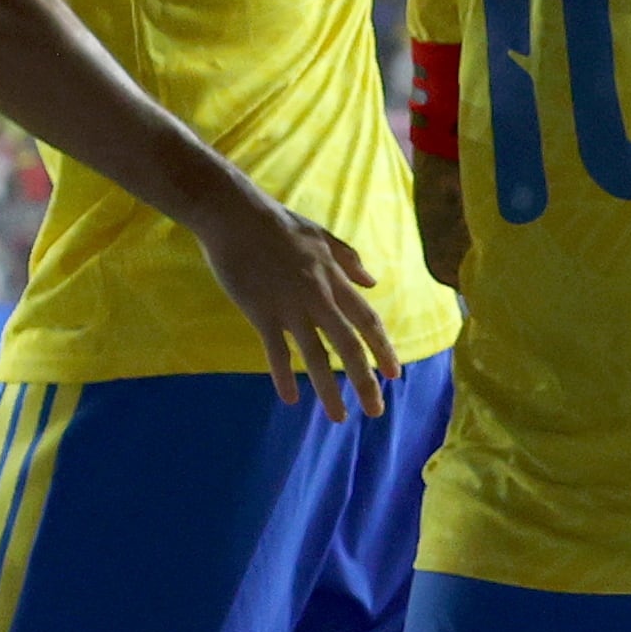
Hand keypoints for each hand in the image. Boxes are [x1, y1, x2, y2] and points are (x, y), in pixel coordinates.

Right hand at [183, 189, 401, 419]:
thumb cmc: (278, 223)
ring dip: (330, 390)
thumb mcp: (323, 237)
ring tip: (339, 417)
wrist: (235, 215)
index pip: (368, 321)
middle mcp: (319, 297)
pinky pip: (276, 351)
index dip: (384, 349)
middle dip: (366, 381)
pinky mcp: (261, 312)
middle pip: (349, 347)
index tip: (395, 374)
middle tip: (376, 410)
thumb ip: (349, 261)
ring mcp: (290, 307)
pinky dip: (283, 377)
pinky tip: (291, 400)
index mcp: (335, 279)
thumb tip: (372, 283)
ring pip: (316, 356)